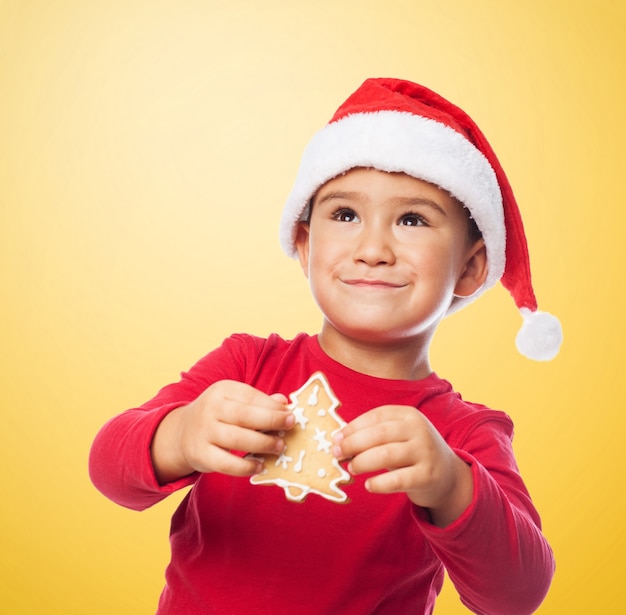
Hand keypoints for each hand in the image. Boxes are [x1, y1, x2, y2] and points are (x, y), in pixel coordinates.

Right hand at [151, 380, 293, 483]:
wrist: (181, 432)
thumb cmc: (218, 415)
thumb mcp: (234, 401)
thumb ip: (259, 402)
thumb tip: (284, 403)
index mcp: (221, 390)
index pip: (250, 396)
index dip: (272, 406)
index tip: (290, 414)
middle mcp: (210, 408)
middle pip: (245, 415)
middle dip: (271, 421)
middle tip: (290, 426)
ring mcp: (204, 432)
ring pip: (237, 439)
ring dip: (262, 444)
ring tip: (279, 446)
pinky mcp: (200, 454)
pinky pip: (226, 463)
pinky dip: (245, 467)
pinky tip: (260, 466)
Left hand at [333, 405, 472, 526]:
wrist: (447, 475)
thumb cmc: (411, 452)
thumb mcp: (397, 436)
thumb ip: (372, 435)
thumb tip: (338, 440)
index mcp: (409, 415)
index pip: (376, 416)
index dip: (353, 427)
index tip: (336, 438)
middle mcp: (419, 429)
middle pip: (379, 434)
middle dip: (353, 444)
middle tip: (337, 454)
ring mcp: (425, 452)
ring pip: (386, 455)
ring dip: (363, 462)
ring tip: (352, 468)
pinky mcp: (428, 476)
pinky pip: (397, 480)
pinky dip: (379, 483)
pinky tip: (369, 485)